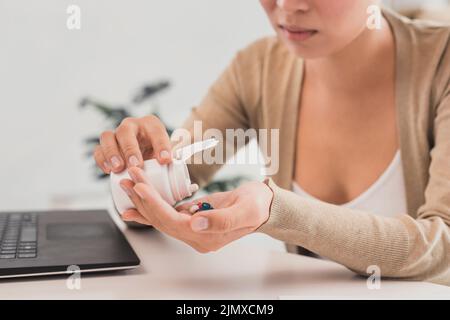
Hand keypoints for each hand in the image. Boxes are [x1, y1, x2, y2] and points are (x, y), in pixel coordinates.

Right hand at [94, 115, 172, 173]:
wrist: (146, 159)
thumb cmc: (158, 155)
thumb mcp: (170, 152)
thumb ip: (176, 156)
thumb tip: (177, 162)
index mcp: (151, 124)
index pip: (156, 131)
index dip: (161, 145)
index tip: (165, 161)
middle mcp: (132, 125)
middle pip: (126, 130)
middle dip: (130, 148)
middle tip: (136, 165)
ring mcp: (116, 135)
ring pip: (107, 136)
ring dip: (112, 152)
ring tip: (118, 168)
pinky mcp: (105, 147)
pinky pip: (98, 150)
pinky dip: (101, 160)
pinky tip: (108, 171)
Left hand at [120, 167, 273, 252]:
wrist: (264, 206)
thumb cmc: (257, 206)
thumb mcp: (245, 210)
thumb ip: (221, 220)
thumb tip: (195, 223)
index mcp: (207, 238)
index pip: (172, 222)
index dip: (154, 205)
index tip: (140, 186)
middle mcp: (196, 237)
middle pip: (161, 221)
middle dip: (142, 199)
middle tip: (127, 179)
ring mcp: (193, 230)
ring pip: (161, 218)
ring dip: (143, 201)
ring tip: (127, 185)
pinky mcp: (192, 220)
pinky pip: (167, 214)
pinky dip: (152, 206)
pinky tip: (138, 199)